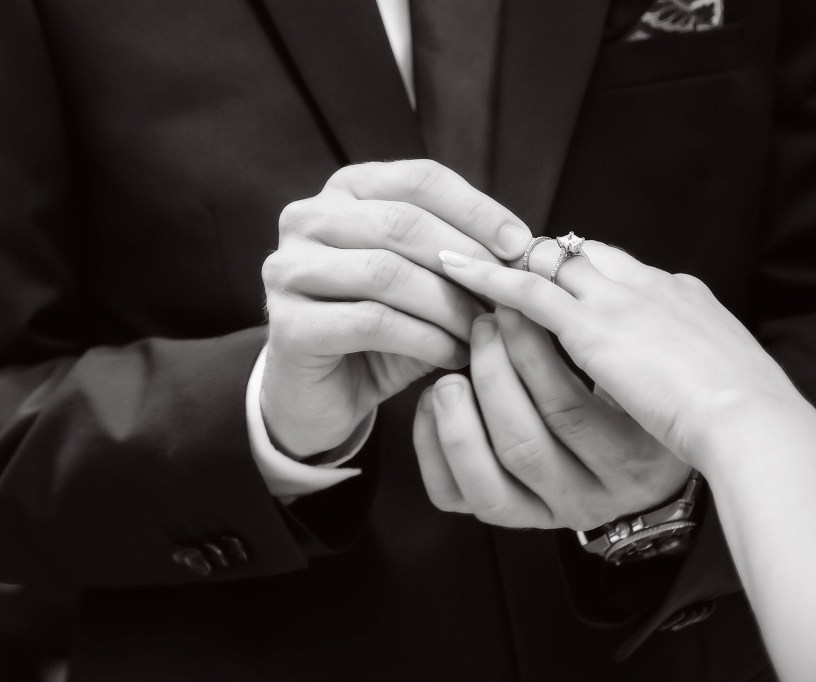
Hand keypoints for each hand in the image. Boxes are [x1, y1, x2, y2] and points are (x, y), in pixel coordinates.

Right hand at [261, 160, 532, 456]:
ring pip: (387, 272)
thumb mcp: (428, 283)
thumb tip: (526, 250)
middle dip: (467, 258)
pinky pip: (372, 322)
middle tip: (509, 293)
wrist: (326, 396)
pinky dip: (425, 339)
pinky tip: (453, 356)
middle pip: (403, 222)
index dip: (476, 209)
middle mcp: (308, 219)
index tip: (521, 244)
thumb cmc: (384, 332)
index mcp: (347, 192)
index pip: (420, 179)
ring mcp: (289, 269)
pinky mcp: (288, 325)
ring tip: (484, 330)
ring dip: (449, 304)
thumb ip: (462, 258)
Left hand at [412, 309, 690, 529]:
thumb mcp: (648, 365)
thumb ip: (612, 321)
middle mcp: (591, 496)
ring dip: (462, 409)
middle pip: (523, 441)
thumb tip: (560, 254)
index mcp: (631, 458)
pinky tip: (435, 401)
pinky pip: (457, 494)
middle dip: (493, 371)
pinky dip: (435, 444)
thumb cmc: (652, 399)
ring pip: (489, 472)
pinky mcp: (512, 518)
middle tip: (483, 321)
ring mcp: (548, 512)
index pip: (569, 408)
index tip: (511, 300)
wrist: (664, 467)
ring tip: (454, 363)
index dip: (529, 350)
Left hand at [435, 241, 806, 469]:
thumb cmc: (743, 407)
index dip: (579, 267)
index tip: (551, 273)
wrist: (754, 419)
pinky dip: (493, 279)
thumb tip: (666, 357)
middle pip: (580, 255)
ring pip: (549, 268)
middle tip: (497, 264)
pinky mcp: (594, 327)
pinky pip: (529, 294)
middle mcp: (647, 285)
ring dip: (508, 268)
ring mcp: (620, 302)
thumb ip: (686, 355)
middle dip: (538, 260)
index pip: (618, 263)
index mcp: (679, 295)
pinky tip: (463, 275)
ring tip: (470, 276)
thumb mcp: (716, 369)